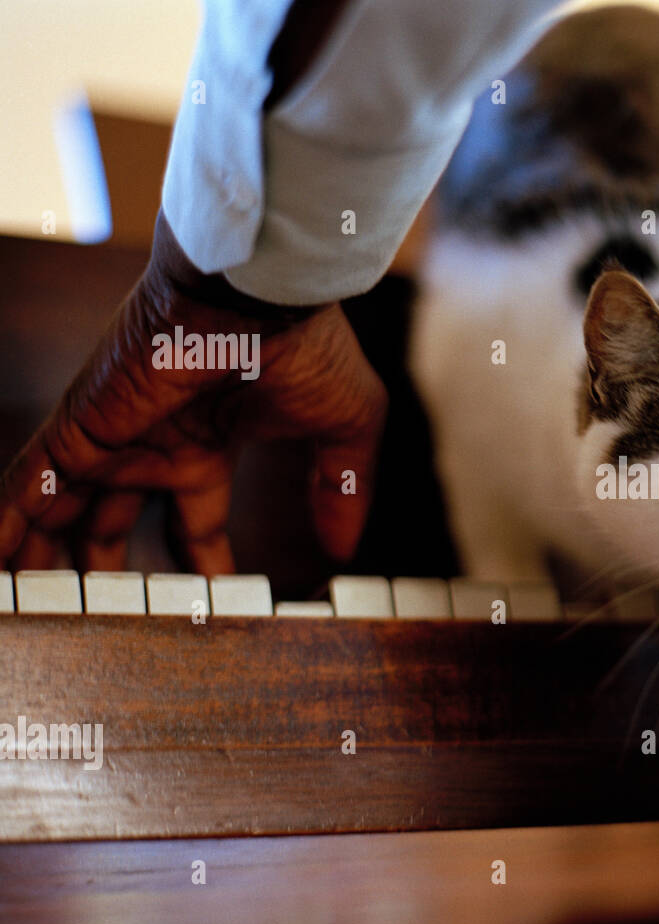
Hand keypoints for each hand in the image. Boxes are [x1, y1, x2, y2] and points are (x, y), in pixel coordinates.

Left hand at [0, 212, 387, 574]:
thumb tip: (344, 550)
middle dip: (101, 565)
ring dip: (45, 559)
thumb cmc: (306, 345)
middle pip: (113, 520)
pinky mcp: (80, 430)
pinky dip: (10, 531)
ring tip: (31, 608)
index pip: (194, 519)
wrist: (257, 295)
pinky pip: (29, 493)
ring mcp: (114, 436)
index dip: (199, 563)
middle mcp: (157, 442)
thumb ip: (342, 489)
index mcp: (213, 441)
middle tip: (93, 616)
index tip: (203, 603)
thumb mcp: (346, 428)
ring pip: (63, 513)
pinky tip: (1, 572)